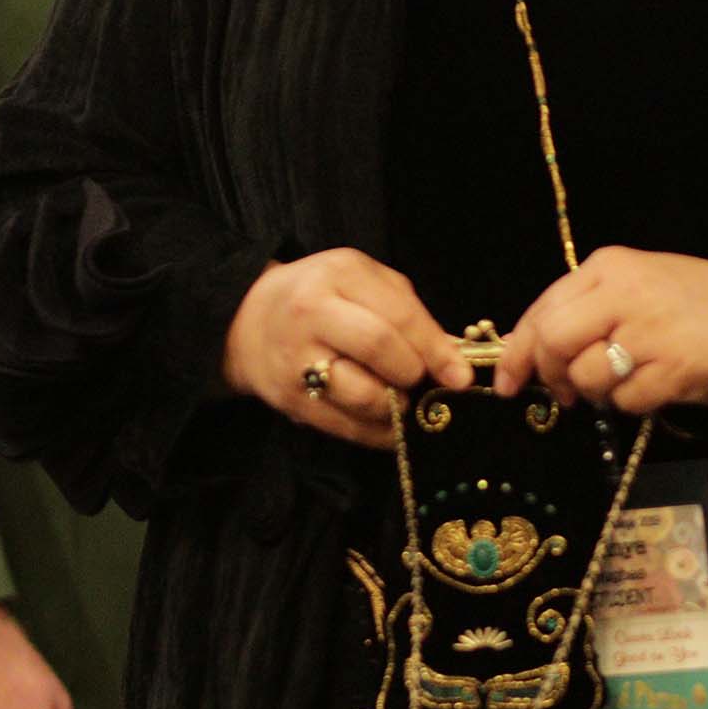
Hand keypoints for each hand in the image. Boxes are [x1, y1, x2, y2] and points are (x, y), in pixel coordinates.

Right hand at [223, 247, 471, 449]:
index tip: (460, 375)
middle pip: (379, 349)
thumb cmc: (320, 296)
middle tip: (421, 380)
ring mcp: (297, 361)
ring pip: (363, 395)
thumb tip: (452, 356)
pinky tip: (389, 424)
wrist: (247, 320)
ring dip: (396, 406)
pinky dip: (378, 432)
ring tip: (400, 398)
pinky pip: (346, 427)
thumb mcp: (360, 281)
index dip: (436, 349)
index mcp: (338, 276)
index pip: (398, 316)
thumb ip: (406, 310)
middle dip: (413, 372)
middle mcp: (313, 315)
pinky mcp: (290, 401)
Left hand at [496, 247, 707, 412]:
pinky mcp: (673, 367)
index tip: (510, 381)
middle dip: (550, 374)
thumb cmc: (691, 301)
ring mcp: (649, 331)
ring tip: (623, 380)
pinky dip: (629, 403)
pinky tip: (651, 386)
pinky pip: (625, 399)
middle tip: (564, 392)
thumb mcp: (633, 284)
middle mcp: (623, 293)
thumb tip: (532, 350)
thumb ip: (585, 307)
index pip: (542, 310)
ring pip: (586, 375)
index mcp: (607, 267)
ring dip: (595, 391)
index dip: (517, 352)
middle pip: (553, 341)